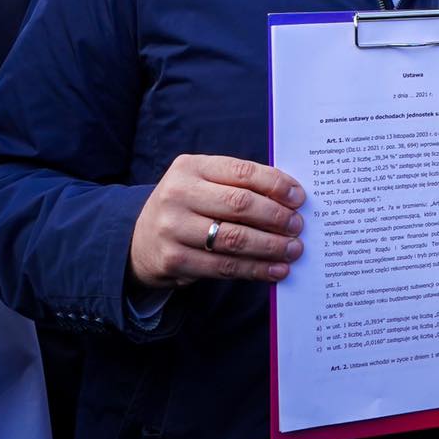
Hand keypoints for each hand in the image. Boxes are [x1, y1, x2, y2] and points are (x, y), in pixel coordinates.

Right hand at [128, 154, 305, 288]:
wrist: (140, 239)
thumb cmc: (187, 206)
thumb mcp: (203, 183)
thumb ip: (239, 185)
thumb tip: (291, 199)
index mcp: (190, 167)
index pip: (241, 172)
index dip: (275, 184)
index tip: (299, 198)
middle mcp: (178, 194)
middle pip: (240, 205)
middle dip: (276, 217)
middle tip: (298, 226)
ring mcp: (173, 228)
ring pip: (234, 239)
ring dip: (270, 246)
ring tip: (294, 250)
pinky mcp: (174, 260)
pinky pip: (224, 267)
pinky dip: (256, 269)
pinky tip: (276, 270)